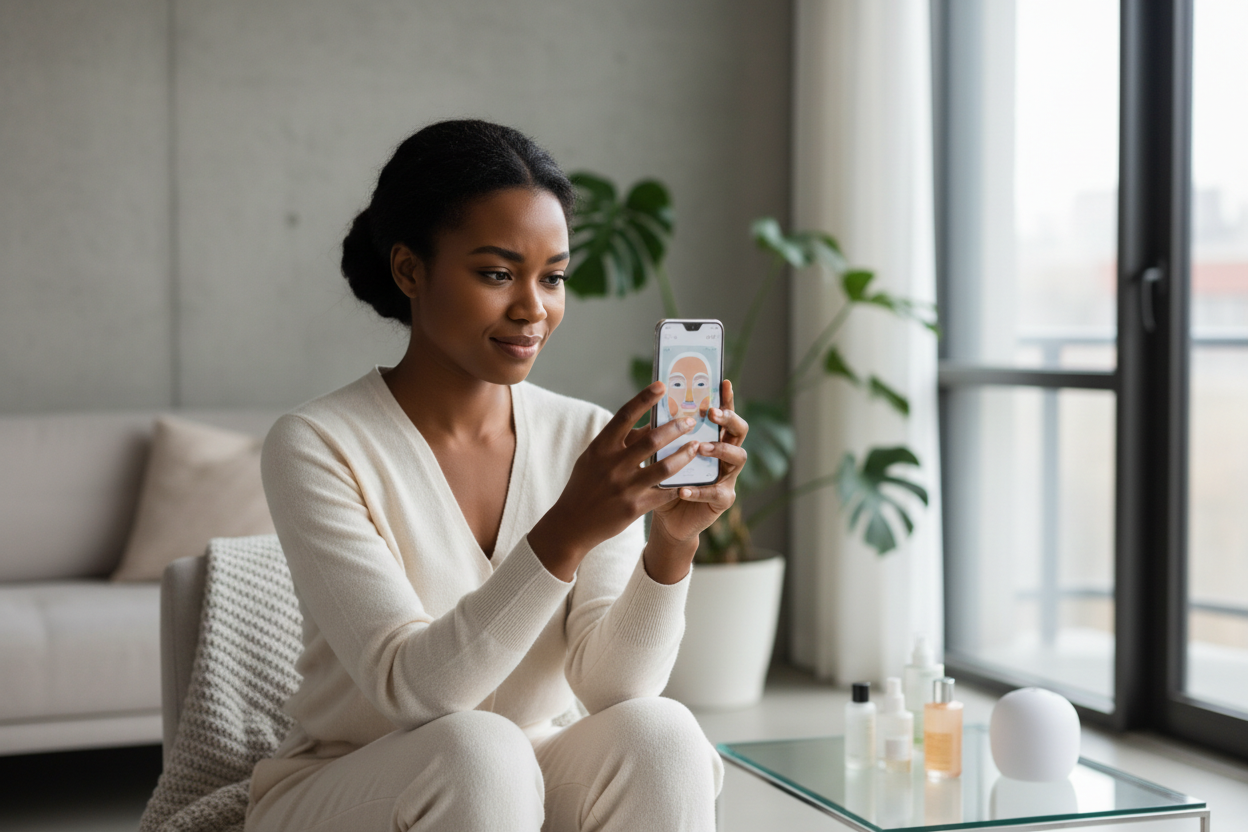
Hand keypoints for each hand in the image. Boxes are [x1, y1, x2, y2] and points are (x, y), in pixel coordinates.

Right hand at [529, 381, 702, 580]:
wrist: (571, 523)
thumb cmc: (584, 485)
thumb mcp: (594, 459)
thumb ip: (619, 442)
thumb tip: (649, 425)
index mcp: (601, 447)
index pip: (625, 415)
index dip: (644, 398)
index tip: (662, 386)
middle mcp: (612, 464)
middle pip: (651, 439)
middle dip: (676, 427)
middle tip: (691, 420)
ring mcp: (624, 487)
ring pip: (664, 467)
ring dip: (685, 454)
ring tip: (698, 446)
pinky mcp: (634, 508)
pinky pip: (664, 494)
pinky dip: (679, 486)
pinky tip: (692, 480)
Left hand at [645, 380, 748, 581]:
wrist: (666, 517)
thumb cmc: (662, 480)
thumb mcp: (658, 453)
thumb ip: (659, 434)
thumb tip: (649, 409)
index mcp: (713, 437)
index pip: (723, 413)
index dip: (726, 398)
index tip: (723, 382)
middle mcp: (726, 454)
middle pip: (739, 431)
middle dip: (729, 419)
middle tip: (712, 413)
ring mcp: (728, 476)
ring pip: (737, 457)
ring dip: (719, 449)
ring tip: (701, 447)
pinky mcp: (723, 499)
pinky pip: (716, 492)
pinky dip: (699, 490)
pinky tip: (683, 490)